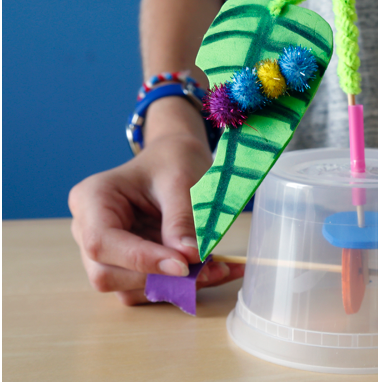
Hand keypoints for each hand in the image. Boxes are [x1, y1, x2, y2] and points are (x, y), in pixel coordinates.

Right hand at [68, 98, 242, 304]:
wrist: (178, 159)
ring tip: (219, 270)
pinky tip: (215, 271)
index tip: (184, 265)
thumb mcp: (182, 182)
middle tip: (209, 269)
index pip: (102, 242)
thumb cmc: (174, 161)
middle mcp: (89, 228)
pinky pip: (148, 286)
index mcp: (92, 199)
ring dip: (174, 287)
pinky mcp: (127, 265)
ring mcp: (107, 250)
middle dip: (158, 278)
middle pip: (106, 274)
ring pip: (127, 288)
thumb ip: (182, 220)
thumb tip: (189, 259)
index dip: (141, 260)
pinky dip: (182, 285)